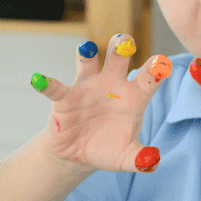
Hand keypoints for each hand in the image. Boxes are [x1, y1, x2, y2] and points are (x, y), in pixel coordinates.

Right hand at [32, 35, 169, 173]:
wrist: (79, 154)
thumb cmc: (109, 149)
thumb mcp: (126, 157)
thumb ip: (141, 159)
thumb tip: (153, 160)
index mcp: (134, 97)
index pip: (148, 79)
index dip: (156, 70)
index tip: (162, 63)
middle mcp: (112, 85)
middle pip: (118, 59)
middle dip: (121, 47)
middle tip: (124, 40)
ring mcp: (87, 87)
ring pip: (88, 63)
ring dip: (87, 53)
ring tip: (86, 47)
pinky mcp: (65, 97)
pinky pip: (55, 87)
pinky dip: (46, 83)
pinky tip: (38, 79)